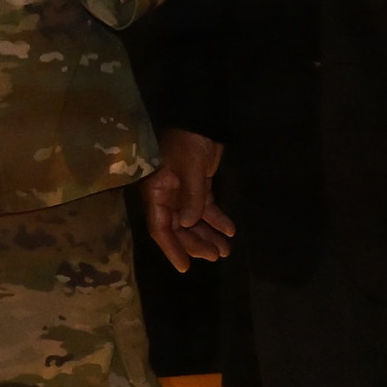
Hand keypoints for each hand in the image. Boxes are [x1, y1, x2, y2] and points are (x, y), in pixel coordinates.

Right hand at [141, 128, 234, 271]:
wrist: (201, 118)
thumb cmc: (189, 142)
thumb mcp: (190, 169)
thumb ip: (191, 198)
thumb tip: (187, 225)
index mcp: (156, 191)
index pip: (160, 226)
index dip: (171, 248)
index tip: (185, 267)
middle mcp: (167, 195)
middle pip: (178, 228)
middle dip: (196, 244)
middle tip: (215, 256)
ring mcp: (182, 191)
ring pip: (193, 221)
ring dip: (208, 235)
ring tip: (225, 250)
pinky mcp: (198, 186)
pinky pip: (205, 208)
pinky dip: (217, 219)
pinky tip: (229, 230)